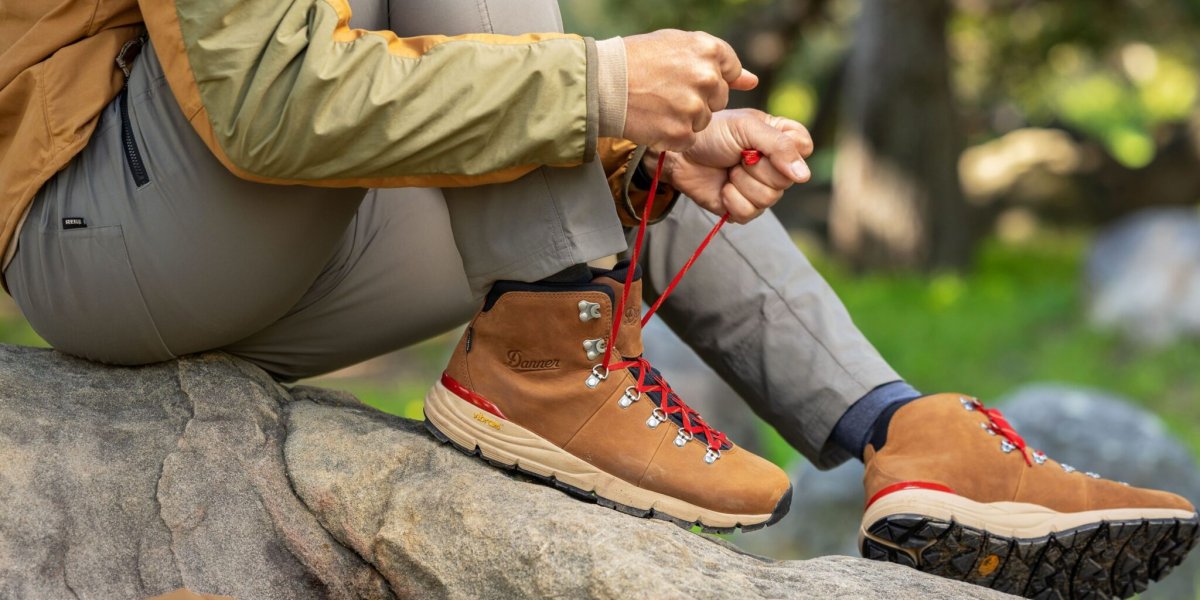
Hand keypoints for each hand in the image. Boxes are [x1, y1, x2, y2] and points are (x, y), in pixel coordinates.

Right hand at [623, 30, 757, 150]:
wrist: (601, 84)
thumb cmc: (635, 60)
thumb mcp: (676, 44)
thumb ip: (717, 61)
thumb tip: (752, 81)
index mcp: (707, 50)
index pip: (730, 70)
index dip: (711, 78)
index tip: (692, 81)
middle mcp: (706, 77)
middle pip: (719, 98)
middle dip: (698, 98)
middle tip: (667, 93)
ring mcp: (695, 107)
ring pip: (704, 121)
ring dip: (685, 118)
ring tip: (657, 105)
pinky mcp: (682, 133)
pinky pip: (688, 140)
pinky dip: (672, 135)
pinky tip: (654, 121)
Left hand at [650, 109, 812, 223]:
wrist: (680, 155)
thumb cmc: (711, 133)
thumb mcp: (746, 127)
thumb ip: (779, 146)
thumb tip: (803, 176)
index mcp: (780, 138)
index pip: (804, 148)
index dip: (786, 150)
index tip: (761, 143)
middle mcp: (775, 165)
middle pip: (787, 179)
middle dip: (756, 168)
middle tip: (738, 156)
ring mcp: (761, 188)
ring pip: (769, 198)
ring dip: (741, 183)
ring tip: (728, 170)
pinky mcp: (744, 207)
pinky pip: (750, 213)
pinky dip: (731, 200)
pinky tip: (723, 187)